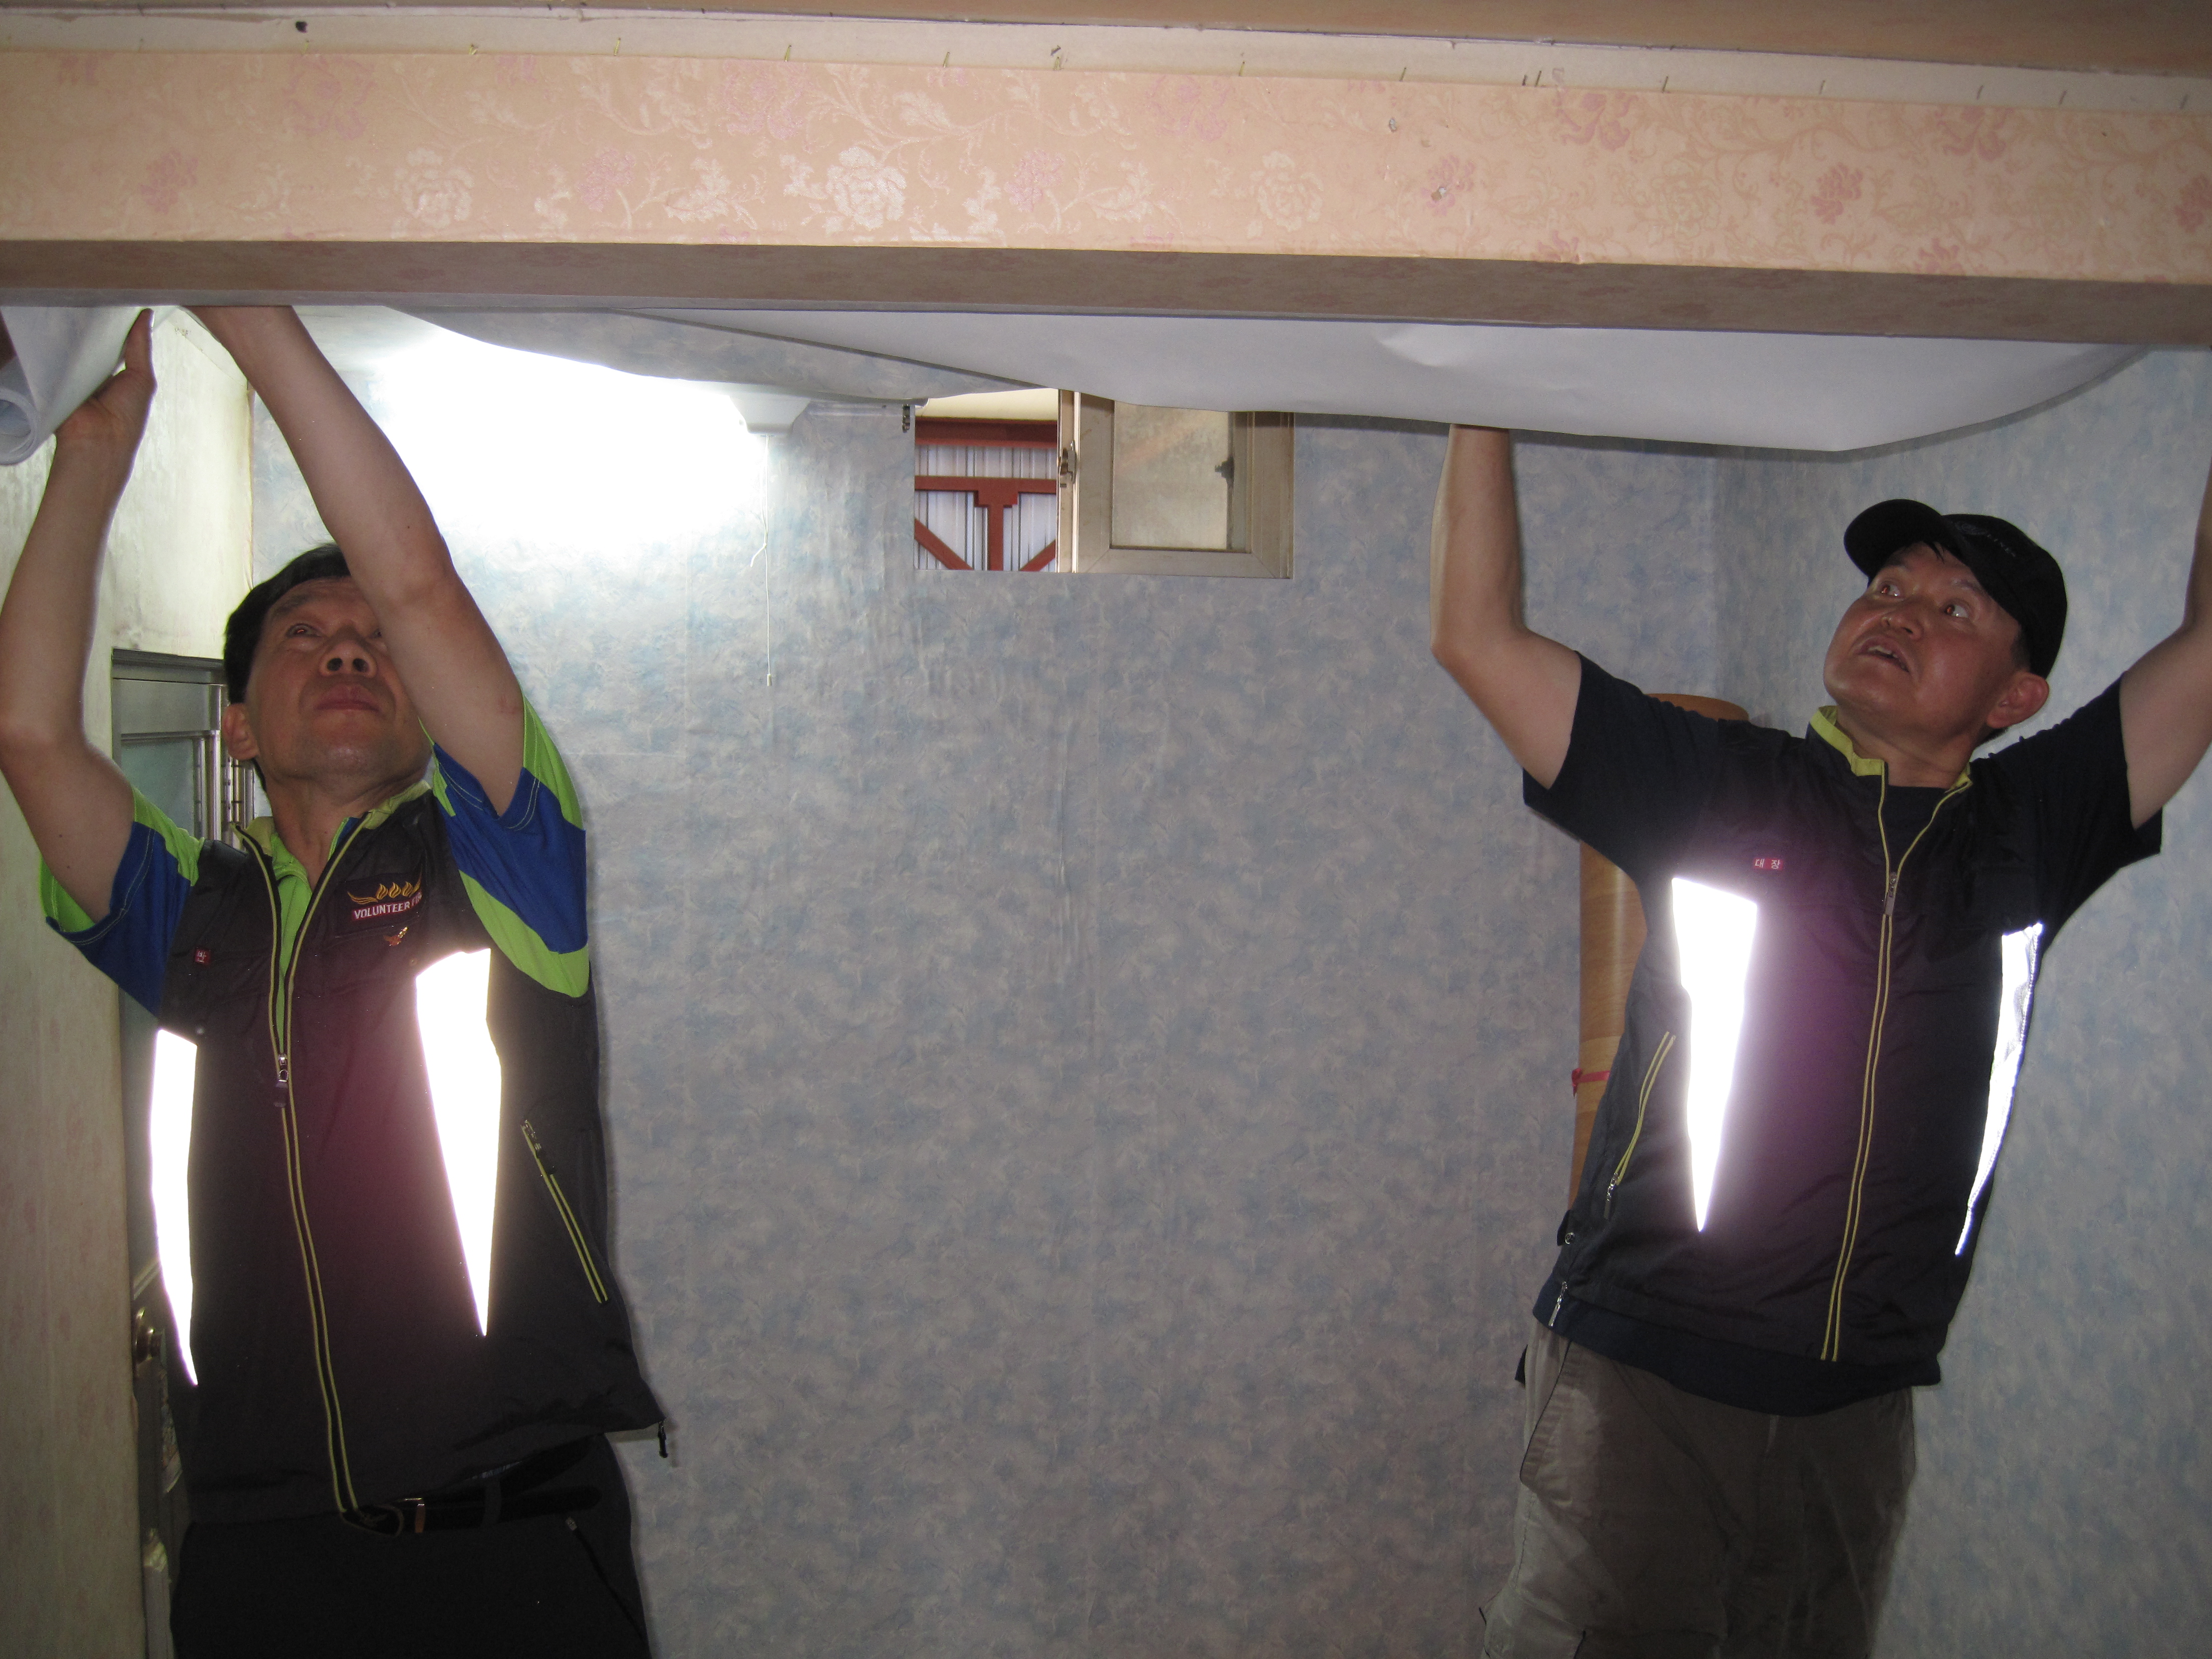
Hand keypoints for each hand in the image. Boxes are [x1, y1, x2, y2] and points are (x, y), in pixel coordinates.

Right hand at [54, 309, 155, 463]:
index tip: (112, 301)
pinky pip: (56, 358)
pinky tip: (59, 329)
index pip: (114, 343)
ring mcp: (76, 376)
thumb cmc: (128, 414)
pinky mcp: (57, 379)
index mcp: (119, 375)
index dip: (113, 326)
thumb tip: (146, 315)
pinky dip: (58, 347)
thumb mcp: (142, 377)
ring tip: (75, 308)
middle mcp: (97, 374)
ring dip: (75, 336)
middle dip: (93, 327)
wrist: (98, 440)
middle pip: (93, 343)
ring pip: (75, 348)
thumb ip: (140, 347)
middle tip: (90, 299)